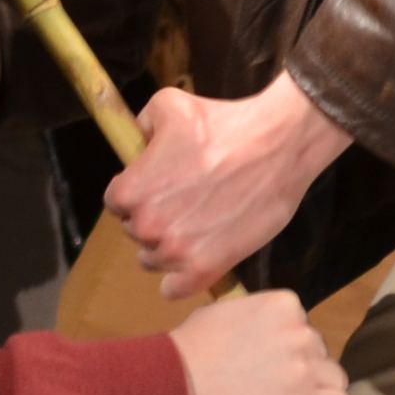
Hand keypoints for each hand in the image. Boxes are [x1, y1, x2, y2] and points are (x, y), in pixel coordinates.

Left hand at [106, 79, 354, 301]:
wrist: (278, 145)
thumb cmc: (226, 123)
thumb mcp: (169, 105)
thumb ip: (141, 124)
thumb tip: (136, 138)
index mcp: (131, 190)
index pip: (116, 203)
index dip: (137, 193)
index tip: (159, 188)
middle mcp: (147, 225)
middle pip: (135, 231)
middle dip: (153, 218)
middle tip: (184, 202)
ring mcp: (176, 251)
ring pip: (152, 260)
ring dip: (167, 247)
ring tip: (194, 227)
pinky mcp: (205, 268)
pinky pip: (174, 289)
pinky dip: (179, 281)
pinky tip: (193, 262)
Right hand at [168, 289, 350, 394]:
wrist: (175, 388)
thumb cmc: (187, 353)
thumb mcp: (221, 315)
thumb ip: (253, 320)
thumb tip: (259, 331)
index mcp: (282, 305)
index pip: (303, 326)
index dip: (288, 349)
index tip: (268, 363)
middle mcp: (299, 331)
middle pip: (319, 353)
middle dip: (301, 370)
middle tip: (269, 387)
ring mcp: (304, 367)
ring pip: (334, 381)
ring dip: (316, 394)